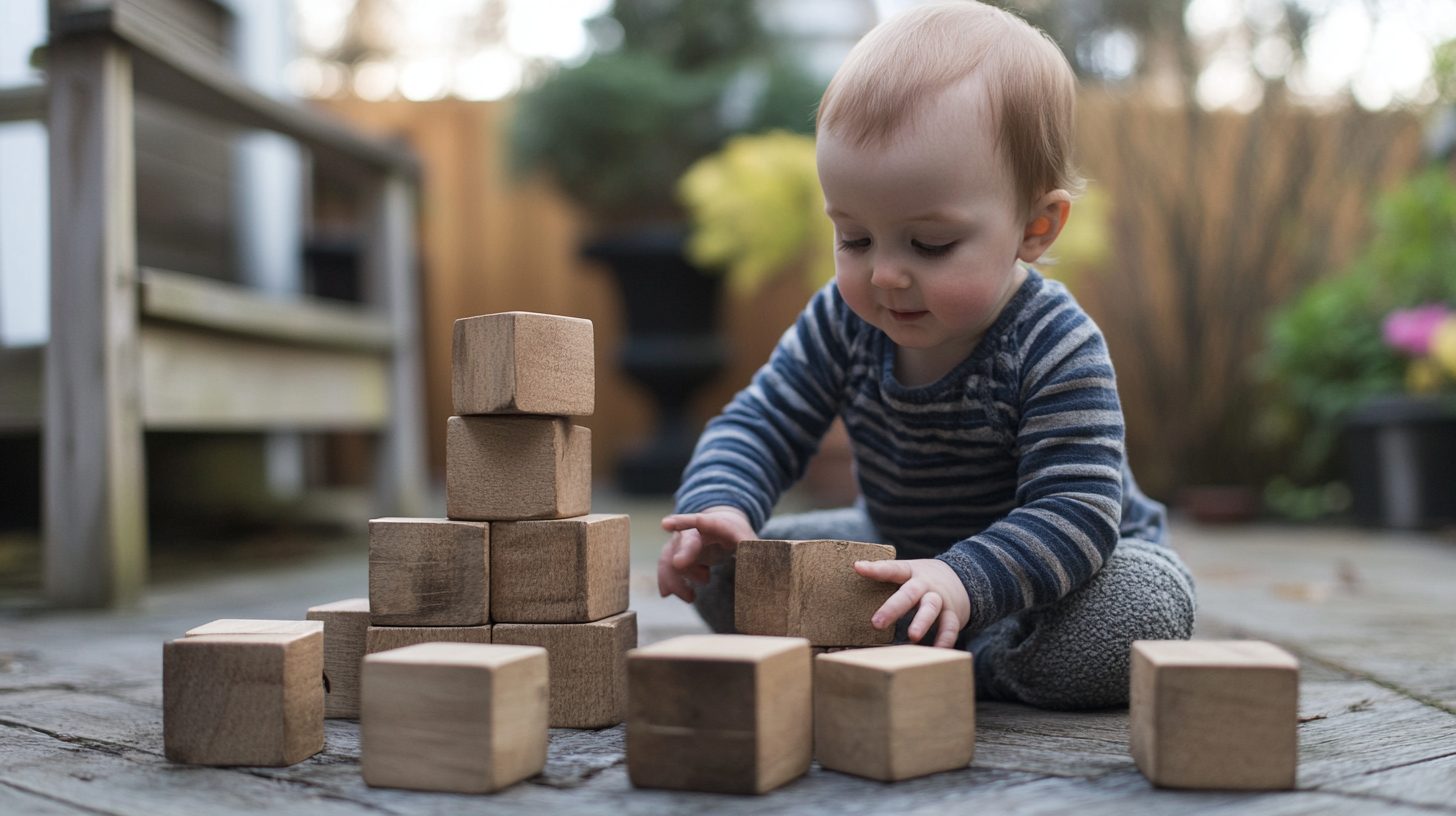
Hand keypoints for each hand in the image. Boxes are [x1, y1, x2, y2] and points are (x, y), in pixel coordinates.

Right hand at [657, 507, 754, 602]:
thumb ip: (755, 553)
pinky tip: (667, 594)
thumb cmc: (736, 534)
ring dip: (677, 579)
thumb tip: (765, 572)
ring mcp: (681, 544)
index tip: (666, 524)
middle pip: (685, 542)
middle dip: (682, 554)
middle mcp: (693, 532)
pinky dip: (667, 582)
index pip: (701, 522)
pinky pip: (666, 568)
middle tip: (679, 565)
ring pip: (671, 558)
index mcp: (714, 525)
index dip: (684, 522)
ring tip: (691, 598)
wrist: (721, 527)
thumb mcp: (748, 541)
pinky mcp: (675, 556)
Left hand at [854, 558, 970, 647]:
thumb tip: (855, 573)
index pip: (892, 568)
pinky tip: (936, 650)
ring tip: (912, 636)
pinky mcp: (954, 614)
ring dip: (922, 622)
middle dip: (893, 608)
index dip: (876, 568)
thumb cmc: (924, 579)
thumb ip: (887, 576)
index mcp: (910, 572)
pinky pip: (950, 626)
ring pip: (931, 608)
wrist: (964, 577)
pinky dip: (945, 639)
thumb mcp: (908, 572)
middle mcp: (925, 584)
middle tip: (876, 623)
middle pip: (909, 593)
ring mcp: (940, 599)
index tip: (858, 567)